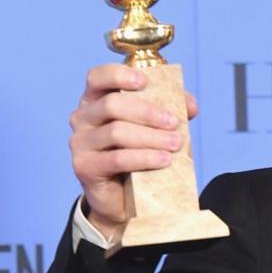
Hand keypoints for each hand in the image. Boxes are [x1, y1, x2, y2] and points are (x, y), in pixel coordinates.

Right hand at [69, 63, 199, 236]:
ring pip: (116, 132)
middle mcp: (82, 118)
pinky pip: (117, 159)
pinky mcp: (84, 166)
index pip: (98, 77)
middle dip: (148, 112)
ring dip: (151, 137)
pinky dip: (144, 158)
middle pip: (112, 104)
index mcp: (95, 100)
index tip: (144, 81)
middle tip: (173, 122)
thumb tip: (191, 106)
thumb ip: (170, 111)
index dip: (119, 75)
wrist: (122, 197)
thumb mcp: (153, 128)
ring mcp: (80, 142)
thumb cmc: (137, 155)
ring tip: (175, 144)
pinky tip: (164, 160)